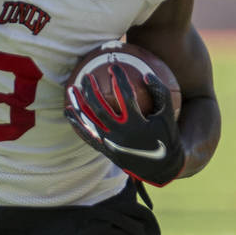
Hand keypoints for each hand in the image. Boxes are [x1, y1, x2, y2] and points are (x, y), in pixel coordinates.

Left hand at [65, 63, 184, 185]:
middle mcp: (121, 134)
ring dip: (79, 103)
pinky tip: (68, 110)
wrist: (161, 168)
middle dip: (91, 90)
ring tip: (72, 88)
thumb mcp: (168, 115)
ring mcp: (110, 144)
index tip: (113, 66)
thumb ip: (160, 92)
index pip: (125, 95)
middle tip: (87, 75)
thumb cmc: (166, 136)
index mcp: (137, 124)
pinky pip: (87, 135)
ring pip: (89, 120)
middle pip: (100, 107)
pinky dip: (76, 123)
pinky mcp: (105, 150)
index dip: (118, 79)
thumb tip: (146, 73)